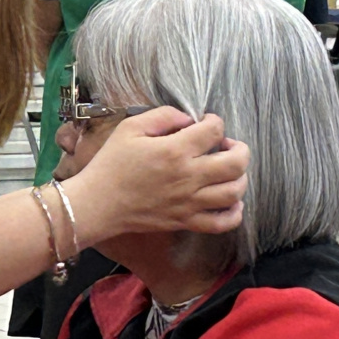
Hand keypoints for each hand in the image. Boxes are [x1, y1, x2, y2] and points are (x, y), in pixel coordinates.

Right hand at [65, 109, 248, 242]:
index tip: (206, 123)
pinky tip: (231, 202)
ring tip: (228, 171)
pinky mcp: (185, 221)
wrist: (97, 203)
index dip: (215, 121)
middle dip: (240, 148)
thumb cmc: (111, 164)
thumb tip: (189, 119)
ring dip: (240, 177)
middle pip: (236, 162)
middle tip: (227, 145)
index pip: (214, 130)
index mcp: (175, 150)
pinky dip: (234, 213)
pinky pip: (222, 223)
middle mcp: (188, 177)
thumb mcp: (130, 128)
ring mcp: (189, 202)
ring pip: (234, 191)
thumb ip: (164, 116)